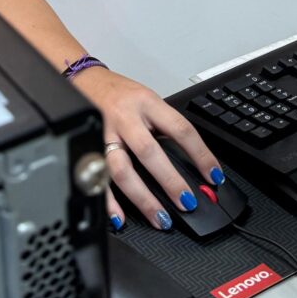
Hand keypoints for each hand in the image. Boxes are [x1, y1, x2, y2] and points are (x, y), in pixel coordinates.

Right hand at [71, 67, 224, 231]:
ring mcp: (104, 134)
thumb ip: (164, 124)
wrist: (84, 80)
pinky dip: (109, 201)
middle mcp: (126, 118)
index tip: (212, 175)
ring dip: (143, 199)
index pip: (180, 129)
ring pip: (122, 170)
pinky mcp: (89, 147)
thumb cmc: (119, 93)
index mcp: (147, 103)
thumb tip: (189, 160)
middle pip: (149, 152)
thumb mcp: (147, 99)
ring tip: (160, 218)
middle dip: (170, 181)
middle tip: (187, 202)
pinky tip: (120, 217)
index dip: (200, 154)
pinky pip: (98, 178)